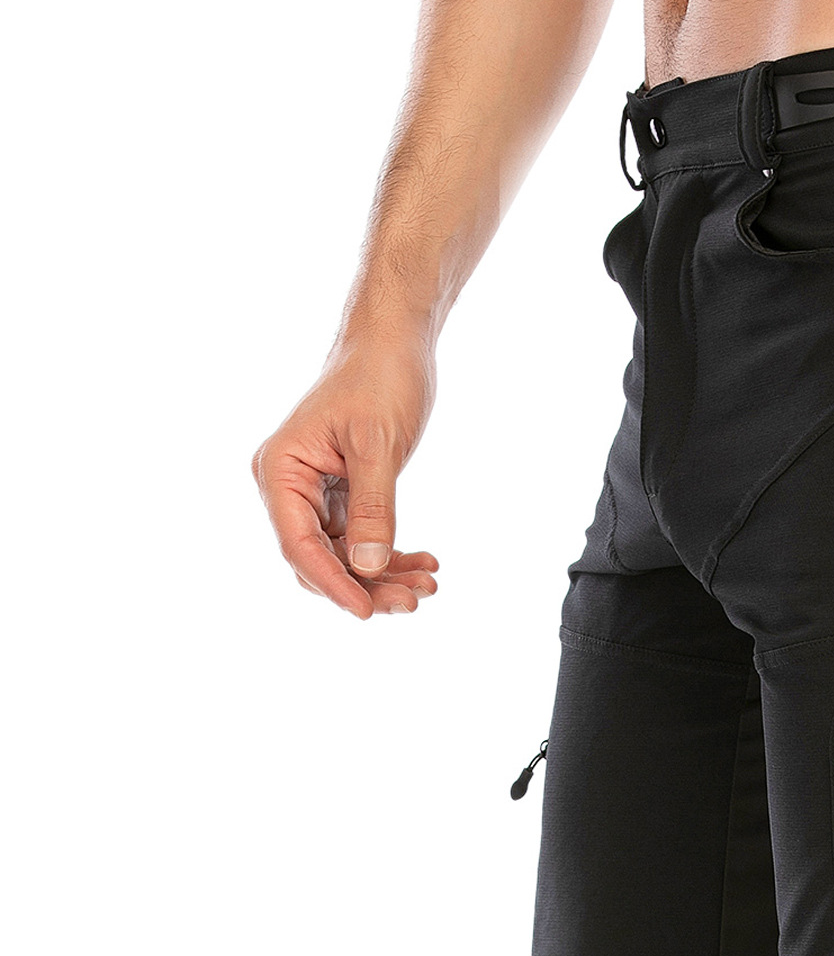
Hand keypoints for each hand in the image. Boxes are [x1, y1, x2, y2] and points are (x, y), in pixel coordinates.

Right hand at [253, 339, 439, 617]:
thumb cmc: (379, 378)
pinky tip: (426, 563)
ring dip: (384, 575)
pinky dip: (391, 554)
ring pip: (344, 556)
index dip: (333, 583)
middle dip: (365, 585)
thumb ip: (373, 506)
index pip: (299, 545)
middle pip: (320, 558)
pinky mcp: (343, 494)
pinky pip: (362, 539)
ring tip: (429, 584)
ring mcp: (316, 493)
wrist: (395, 343)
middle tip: (414, 601)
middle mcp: (290, 486)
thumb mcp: (378, 444)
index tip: (367, 611)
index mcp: (281, 471)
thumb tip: (367, 567)